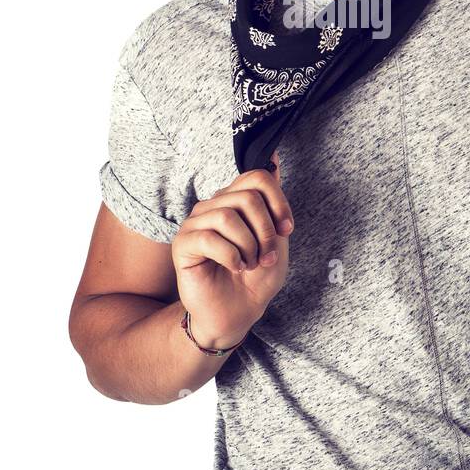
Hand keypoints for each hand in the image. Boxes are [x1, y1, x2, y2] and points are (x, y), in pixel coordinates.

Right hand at [172, 148, 292, 347]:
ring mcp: (196, 223)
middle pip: (247, 198)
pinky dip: (231, 256)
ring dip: (248, 246)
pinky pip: (210, 238)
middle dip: (265, 232)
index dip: (277, 202)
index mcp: (236, 200)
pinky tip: (234, 267)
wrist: (238, 312)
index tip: (287, 230)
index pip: (257, 177)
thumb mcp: (276, 240)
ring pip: (228, 216)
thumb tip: (274, 158)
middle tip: (266, 257)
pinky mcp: (183, 244)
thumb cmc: (256, 278)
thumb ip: (274, 203)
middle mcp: (214, 205)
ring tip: (249, 264)